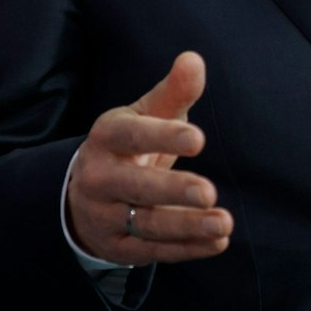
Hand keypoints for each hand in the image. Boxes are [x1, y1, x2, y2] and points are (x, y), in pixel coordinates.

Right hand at [65, 51, 232, 264]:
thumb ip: (174, 92)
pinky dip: (186, 250)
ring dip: (186, 226)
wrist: (87, 191)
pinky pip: (152, 251)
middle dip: (172, 190)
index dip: (162, 136)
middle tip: (208, 192)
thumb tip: (194, 59)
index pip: (131, 135)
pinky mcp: (117, 246)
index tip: (199, 139)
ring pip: (145, 224)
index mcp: (107, 137)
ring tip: (223, 224)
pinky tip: (217, 243)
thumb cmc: (130, 144)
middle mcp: (100, 178)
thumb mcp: (146, 114)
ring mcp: (105, 215)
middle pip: (135, 186)